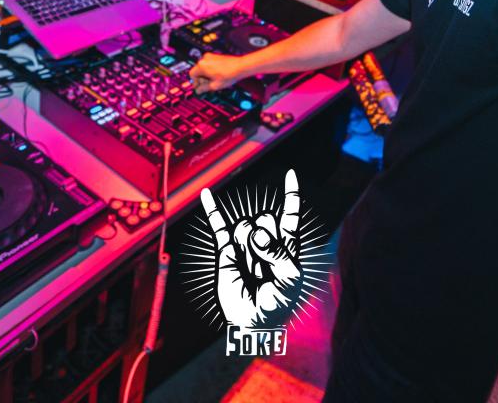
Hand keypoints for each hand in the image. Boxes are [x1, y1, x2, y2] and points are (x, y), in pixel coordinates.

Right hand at [189, 52, 246, 93]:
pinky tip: (217, 75)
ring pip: (203, 68)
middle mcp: (204, 59)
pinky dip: (210, 70)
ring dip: (206, 75)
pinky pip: (208, 64)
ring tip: (214, 81)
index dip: (195, 82)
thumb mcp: (215, 85)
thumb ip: (204, 89)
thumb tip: (198, 90)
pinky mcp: (215, 56)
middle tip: (207, 85)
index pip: (192, 74)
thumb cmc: (230, 74)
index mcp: (202, 65)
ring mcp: (210, 56)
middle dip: (201, 79)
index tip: (199, 87)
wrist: (240, 66)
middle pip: (197, 71)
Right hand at [200, 170, 301, 327]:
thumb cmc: (277, 302)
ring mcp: (246, 244)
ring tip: (252, 271)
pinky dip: (213, 209)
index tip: (291, 174)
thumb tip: (257, 231)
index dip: (291, 195)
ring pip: (247, 226)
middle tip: (266, 267)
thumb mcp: (289, 278)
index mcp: (286, 245)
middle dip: (266, 240)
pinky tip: (206, 193)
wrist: (252, 321)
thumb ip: (278, 253)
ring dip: (249, 248)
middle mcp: (265, 240)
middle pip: (267, 218)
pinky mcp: (227, 251)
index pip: (289, 215)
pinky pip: (219, 227)